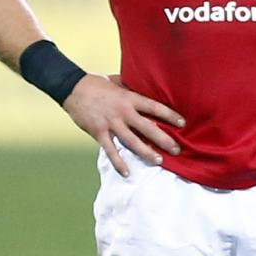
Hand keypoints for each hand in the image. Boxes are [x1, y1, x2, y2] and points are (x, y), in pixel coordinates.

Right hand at [62, 74, 184, 176]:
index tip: (183, 123)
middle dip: (164, 139)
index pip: (155, 107)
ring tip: (159, 161)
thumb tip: (149, 90)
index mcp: (130, 98)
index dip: (170, 115)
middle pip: (148, 127)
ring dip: (146, 152)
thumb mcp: (119, 82)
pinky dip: (118, 162)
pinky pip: (110, 150)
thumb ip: (132, 90)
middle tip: (176, 149)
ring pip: (132, 141)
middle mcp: (123, 112)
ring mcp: (111, 123)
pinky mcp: (99, 132)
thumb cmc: (97, 84)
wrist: (72, 88)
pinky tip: (127, 173)